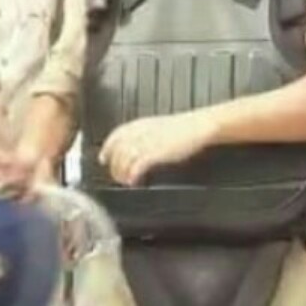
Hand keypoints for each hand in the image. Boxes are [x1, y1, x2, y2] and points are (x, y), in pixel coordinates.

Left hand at [99, 112, 217, 186]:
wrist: (200, 125)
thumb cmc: (185, 127)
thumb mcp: (161, 126)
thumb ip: (147, 133)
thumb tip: (138, 145)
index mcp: (141, 124)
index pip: (116, 135)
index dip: (107, 148)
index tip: (104, 158)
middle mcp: (141, 132)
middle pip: (117, 150)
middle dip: (113, 165)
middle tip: (116, 176)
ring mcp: (147, 142)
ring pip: (123, 159)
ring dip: (121, 172)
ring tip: (125, 181)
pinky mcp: (156, 152)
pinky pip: (136, 165)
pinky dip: (131, 174)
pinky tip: (133, 181)